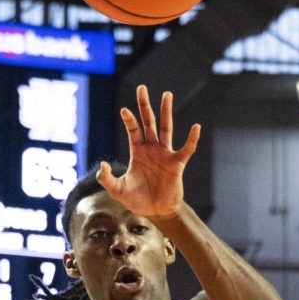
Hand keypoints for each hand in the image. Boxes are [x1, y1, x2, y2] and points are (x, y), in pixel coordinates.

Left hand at [98, 84, 200, 218]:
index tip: (124, 109)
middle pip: (149, 122)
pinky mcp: (177, 163)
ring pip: (166, 128)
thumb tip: (102, 165)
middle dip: (144, 105)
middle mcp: (152, 148)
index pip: (133, 130)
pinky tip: (196, 127)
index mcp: (138, 152)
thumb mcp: (118, 190)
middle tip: (141, 88)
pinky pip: (186, 149)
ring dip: (166, 111)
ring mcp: (165, 154)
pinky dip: (192, 139)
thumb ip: (107, 179)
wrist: (156, 211)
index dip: (129, 120)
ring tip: (166, 94)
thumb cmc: (137, 200)